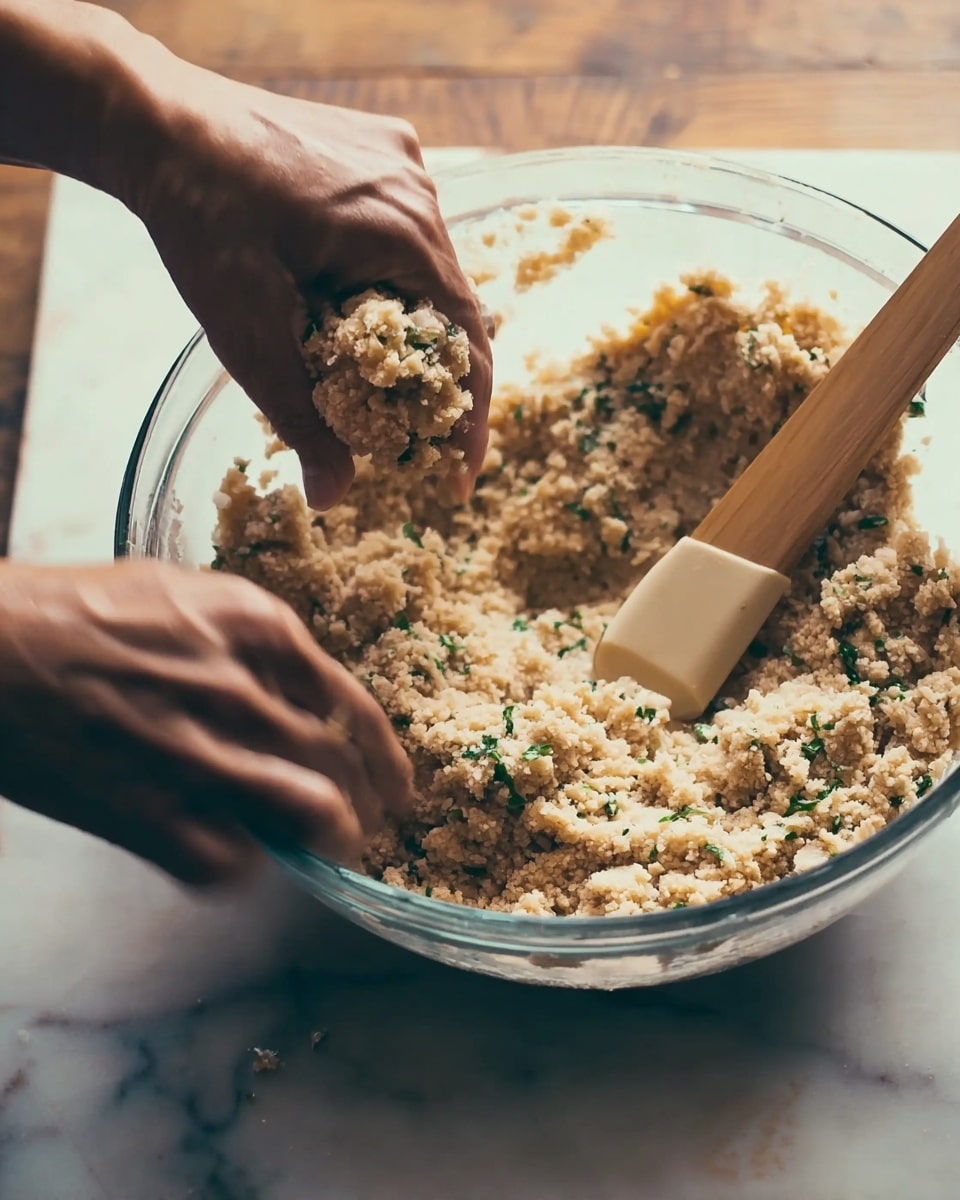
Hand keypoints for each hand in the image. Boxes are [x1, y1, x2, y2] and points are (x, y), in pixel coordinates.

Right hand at [0, 561, 411, 883]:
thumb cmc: (75, 609)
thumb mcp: (180, 592)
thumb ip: (246, 638)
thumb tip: (292, 686)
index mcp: (253, 626)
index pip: (352, 705)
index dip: (386, 756)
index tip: (397, 785)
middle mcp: (238, 687)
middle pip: (339, 766)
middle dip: (366, 808)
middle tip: (367, 828)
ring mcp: (194, 751)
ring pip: (306, 815)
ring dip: (326, 841)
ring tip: (327, 851)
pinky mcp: (144, 809)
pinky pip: (225, 862)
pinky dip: (238, 866)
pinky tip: (228, 854)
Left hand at [110, 59, 492, 506]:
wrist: (154, 121)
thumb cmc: (200, 218)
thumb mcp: (248, 332)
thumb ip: (300, 417)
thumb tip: (334, 497)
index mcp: (403, 231)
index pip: (469, 339)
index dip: (470, 415)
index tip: (458, 473)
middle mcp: (418, 188)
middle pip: (451, 306)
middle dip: (430, 375)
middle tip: (403, 431)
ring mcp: (400, 161)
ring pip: (427, 269)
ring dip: (406, 323)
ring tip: (367, 370)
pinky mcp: (377, 149)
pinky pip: (402, 231)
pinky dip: (387, 277)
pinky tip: (346, 302)